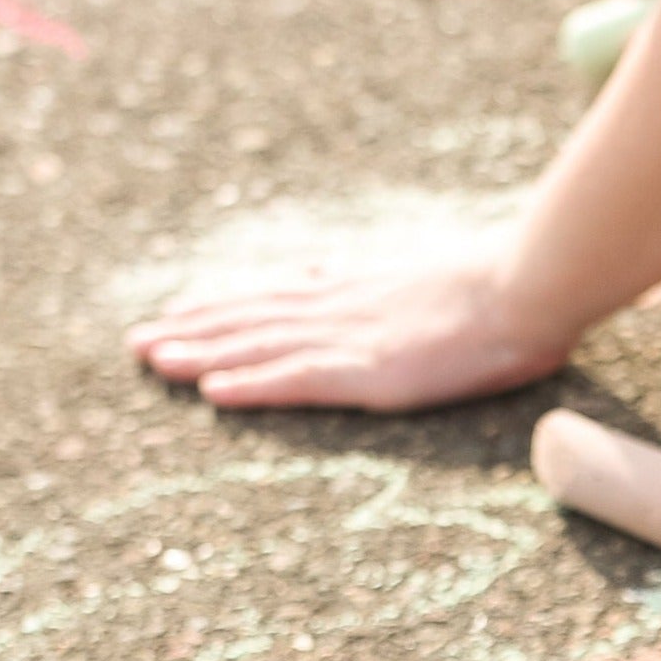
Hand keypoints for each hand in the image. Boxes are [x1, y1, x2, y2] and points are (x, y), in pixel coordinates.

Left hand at [126, 253, 570, 410]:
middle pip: (250, 320)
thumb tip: (319, 267)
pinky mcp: (369, 373)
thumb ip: (365, 275)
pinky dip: (252, 386)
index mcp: (354, 290)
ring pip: (259, 348)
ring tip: (151, 361)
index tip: (175, 314)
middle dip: (191, 330)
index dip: (220, 307)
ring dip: (201, 355)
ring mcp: (351, 341)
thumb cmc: (494, 284)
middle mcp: (340, 311)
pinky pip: (297, 382)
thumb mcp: (416, 270)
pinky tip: (211, 393)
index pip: (272, 299)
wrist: (524, 287)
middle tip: (135, 343)